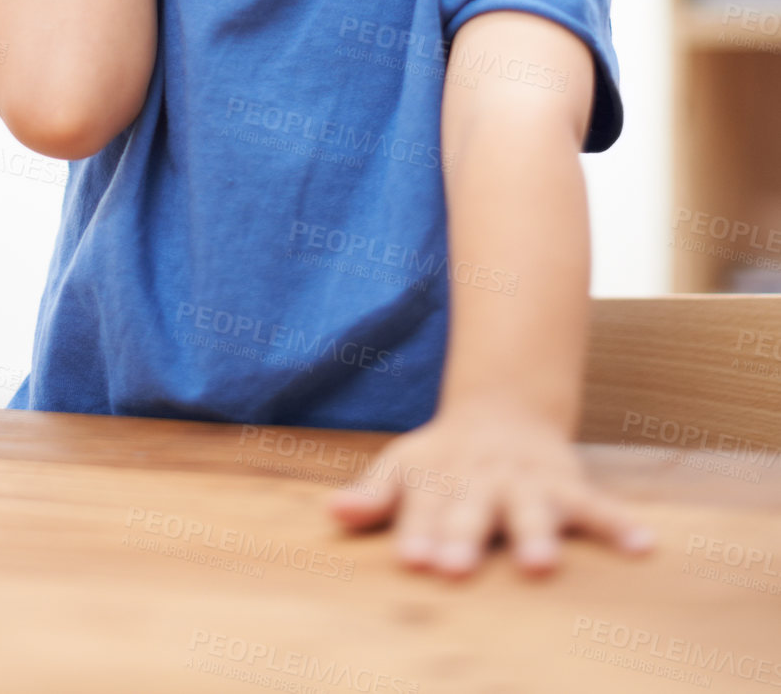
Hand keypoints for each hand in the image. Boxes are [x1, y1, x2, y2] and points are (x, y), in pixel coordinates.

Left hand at [323, 404, 655, 577]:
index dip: (416, 532)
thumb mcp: (402, 467)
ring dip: (536, 534)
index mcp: (437, 478)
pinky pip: (595, 504)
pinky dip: (620, 524)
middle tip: (455, 568)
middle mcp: (480, 481)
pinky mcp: (565, 484)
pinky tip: (643, 547)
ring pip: (532, 509)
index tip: (412, 560)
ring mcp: (525, 482)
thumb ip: (373, 496)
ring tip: (540, 564)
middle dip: (463, 538)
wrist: (502, 409)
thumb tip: (333, 512)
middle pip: (470, 511)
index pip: (421, 508)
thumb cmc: (442, 458)